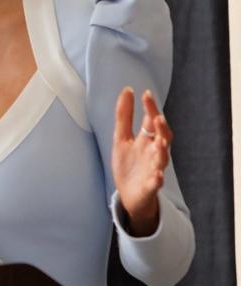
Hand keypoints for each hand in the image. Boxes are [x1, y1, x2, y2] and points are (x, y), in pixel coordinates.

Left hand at [111, 87, 172, 236]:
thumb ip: (124, 116)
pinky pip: (157, 182)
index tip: (146, 94)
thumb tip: (128, 90)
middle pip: (163, 138)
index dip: (151, 108)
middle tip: (157, 117)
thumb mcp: (121, 138)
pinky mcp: (151, 186)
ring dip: (162, 151)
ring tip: (160, 143)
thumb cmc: (128, 165)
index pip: (152, 121)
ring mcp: (154, 169)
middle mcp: (154, 153)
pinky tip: (158, 174)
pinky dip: (158, 178)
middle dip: (161, 128)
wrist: (128, 195)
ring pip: (163, 159)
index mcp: (147, 140)